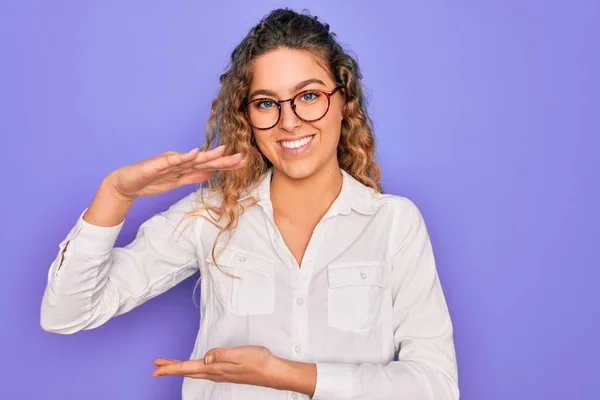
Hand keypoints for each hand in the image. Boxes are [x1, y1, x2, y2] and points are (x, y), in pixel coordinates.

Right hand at [106, 145, 243, 200]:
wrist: (126, 184)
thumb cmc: (150, 181)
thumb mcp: (177, 181)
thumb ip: (194, 176)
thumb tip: (211, 173)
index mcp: (185, 166)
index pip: (209, 165)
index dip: (225, 164)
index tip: (243, 163)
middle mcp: (179, 160)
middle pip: (205, 160)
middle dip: (223, 160)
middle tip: (241, 157)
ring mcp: (168, 161)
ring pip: (191, 158)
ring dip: (207, 155)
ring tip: (223, 151)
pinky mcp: (157, 165)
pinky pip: (172, 160)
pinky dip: (183, 157)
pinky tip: (194, 153)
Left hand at [152, 345, 276, 386]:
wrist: (273, 372)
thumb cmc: (258, 361)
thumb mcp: (240, 353)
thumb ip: (221, 354)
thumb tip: (205, 358)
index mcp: (216, 368)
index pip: (188, 367)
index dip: (170, 368)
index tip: (155, 368)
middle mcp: (215, 373)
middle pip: (187, 371)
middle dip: (170, 369)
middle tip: (156, 366)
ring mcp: (220, 374)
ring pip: (194, 371)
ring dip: (180, 368)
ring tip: (169, 365)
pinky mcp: (226, 373)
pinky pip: (203, 372)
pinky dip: (192, 368)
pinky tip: (194, 367)